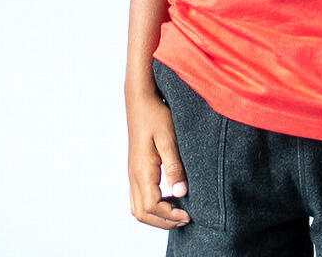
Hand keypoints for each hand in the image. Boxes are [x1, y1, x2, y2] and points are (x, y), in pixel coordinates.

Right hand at [126, 91, 192, 229]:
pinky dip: (151, 207)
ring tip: (177, 212)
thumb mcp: (169, 138)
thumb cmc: (156, 115)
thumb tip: (182, 193)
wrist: (140, 99)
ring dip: (156, 216)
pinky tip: (168, 199)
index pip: (152, 206)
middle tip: (185, 219)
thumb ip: (174, 166)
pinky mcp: (135, 168)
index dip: (170, 216)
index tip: (189, 214)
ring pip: (138, 208)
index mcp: (142, 170)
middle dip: (163, 221)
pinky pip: (138, 197)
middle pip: (142, 213)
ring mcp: (132, 172)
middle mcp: (134, 175)